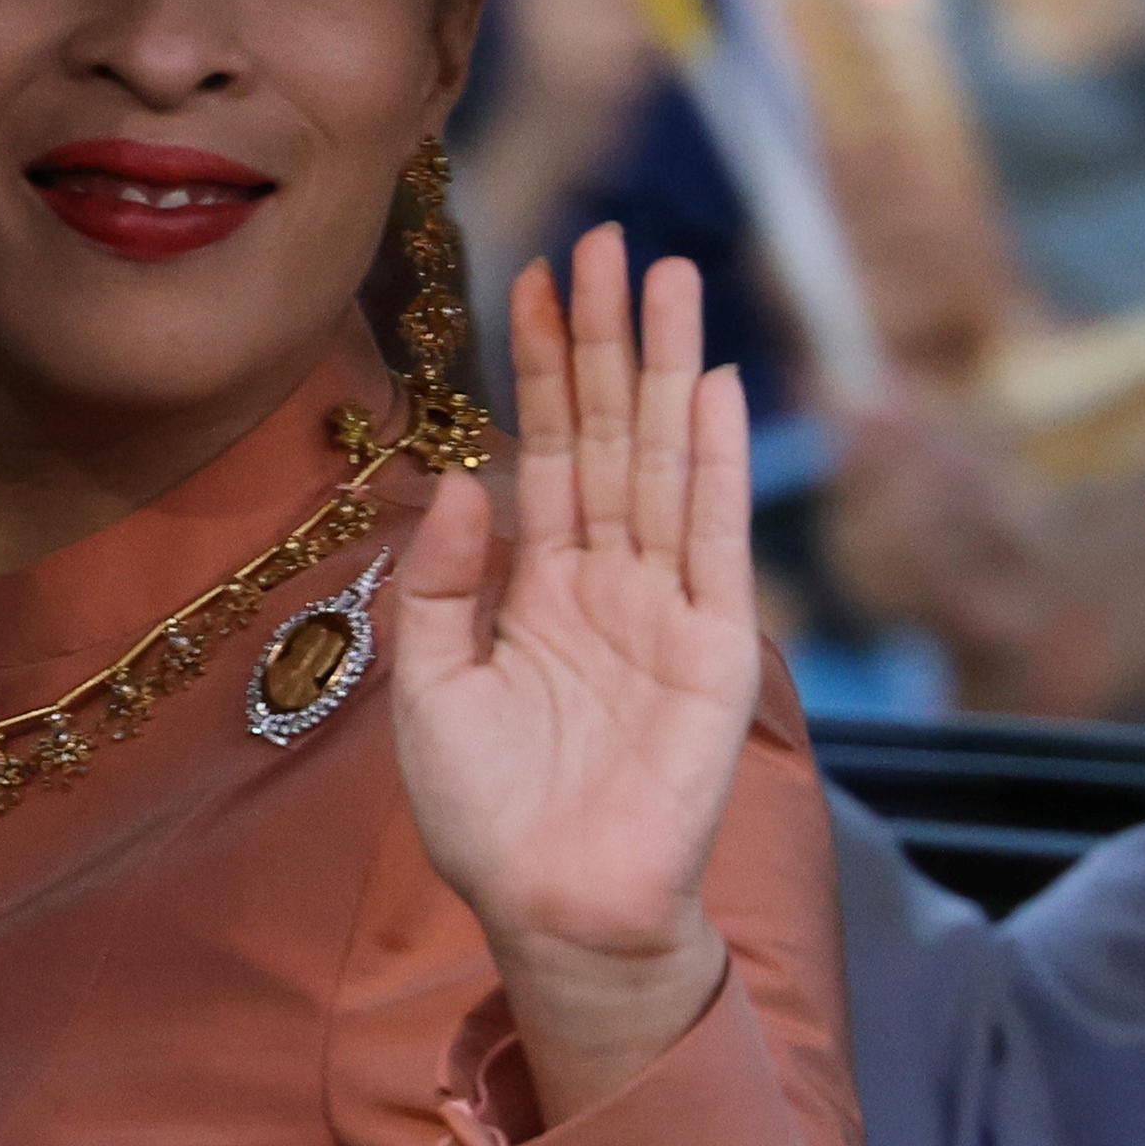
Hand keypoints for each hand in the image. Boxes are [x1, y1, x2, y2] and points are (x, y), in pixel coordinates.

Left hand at [389, 224, 763, 1126]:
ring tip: (667, 277)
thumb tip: (460, 478)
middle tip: (607, 236)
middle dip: (607, 336)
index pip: (546, 448)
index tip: (534, 273)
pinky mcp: (715, 649)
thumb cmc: (488, 817)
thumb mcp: (427, 690)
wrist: (552, 909)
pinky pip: (714, 540)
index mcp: (542, 585)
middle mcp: (611, 579)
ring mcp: (669, 607)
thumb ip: (440, 584)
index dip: (540, 365)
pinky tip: (712, 389)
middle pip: (612, 432)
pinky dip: (717, 464)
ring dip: (667, 368)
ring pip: (666, 462)